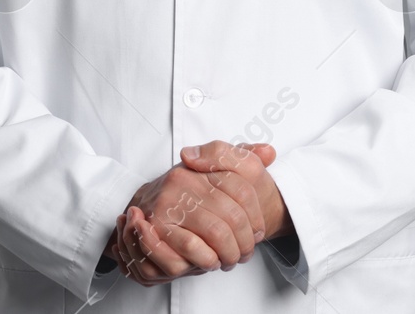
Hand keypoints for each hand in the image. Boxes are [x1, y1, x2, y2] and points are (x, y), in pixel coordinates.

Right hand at [108, 142, 279, 285]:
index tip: (258, 232)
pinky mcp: (155, 227)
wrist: (146, 203)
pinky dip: (207, 259)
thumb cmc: (188, 192)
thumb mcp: (213, 170)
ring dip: (229, 254)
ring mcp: (168, 203)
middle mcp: (183, 180)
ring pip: (216, 232)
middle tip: (245, 253)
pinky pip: (192, 248)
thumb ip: (242, 159)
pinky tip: (210, 262)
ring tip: (230, 260)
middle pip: (233, 215)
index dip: (257, 215)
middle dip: (245, 241)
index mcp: (200, 165)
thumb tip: (268, 152)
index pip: (243, 187)